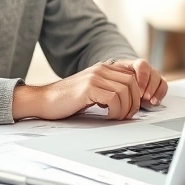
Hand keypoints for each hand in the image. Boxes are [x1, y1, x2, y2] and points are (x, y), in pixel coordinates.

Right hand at [17, 62, 141, 120]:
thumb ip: (109, 89)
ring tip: (117, 117)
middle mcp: (101, 69)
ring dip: (125, 108)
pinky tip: (108, 116)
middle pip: (132, 82)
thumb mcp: (93, 90)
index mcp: (104, 68)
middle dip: (134, 102)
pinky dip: (115, 111)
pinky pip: (113, 99)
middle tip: (128, 115)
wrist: (45, 100)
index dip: (139, 90)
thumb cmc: (68, 99)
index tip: (135, 104)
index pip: (132, 73)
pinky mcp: (89, 88)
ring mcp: (95, 77)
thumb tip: (130, 100)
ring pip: (125, 91)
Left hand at [105, 58, 167, 106]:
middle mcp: (147, 69)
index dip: (142, 77)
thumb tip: (115, 87)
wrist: (122, 82)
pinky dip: (160, 95)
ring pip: (160, 81)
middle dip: (150, 87)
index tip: (138, 89)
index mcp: (136, 64)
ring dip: (156, 92)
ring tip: (149, 101)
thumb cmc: (118, 79)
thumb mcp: (115, 76)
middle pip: (154, 74)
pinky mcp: (158, 85)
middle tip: (144, 97)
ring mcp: (154, 77)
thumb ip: (116, 79)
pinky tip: (153, 102)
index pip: (142, 66)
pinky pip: (163, 88)